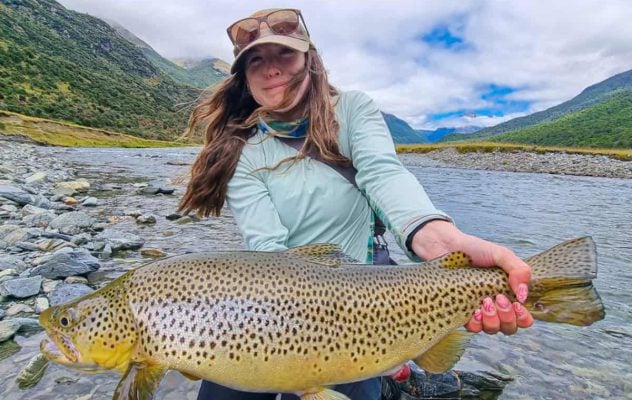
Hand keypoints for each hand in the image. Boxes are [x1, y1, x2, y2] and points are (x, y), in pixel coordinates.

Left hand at [411, 220, 533, 334]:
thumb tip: (523, 296)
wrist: (446, 246)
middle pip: (510, 327)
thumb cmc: (474, 249)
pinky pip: (473, 328)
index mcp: (508, 293)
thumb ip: (520, 271)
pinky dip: (477, 322)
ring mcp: (478, 310)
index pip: (523, 318)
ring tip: (485, 301)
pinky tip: (474, 310)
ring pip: (492, 329)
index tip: (516, 304)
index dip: (523, 317)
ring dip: (492, 319)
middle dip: (507, 317)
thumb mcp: (502, 254)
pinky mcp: (462, 312)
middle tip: (498, 298)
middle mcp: (495, 305)